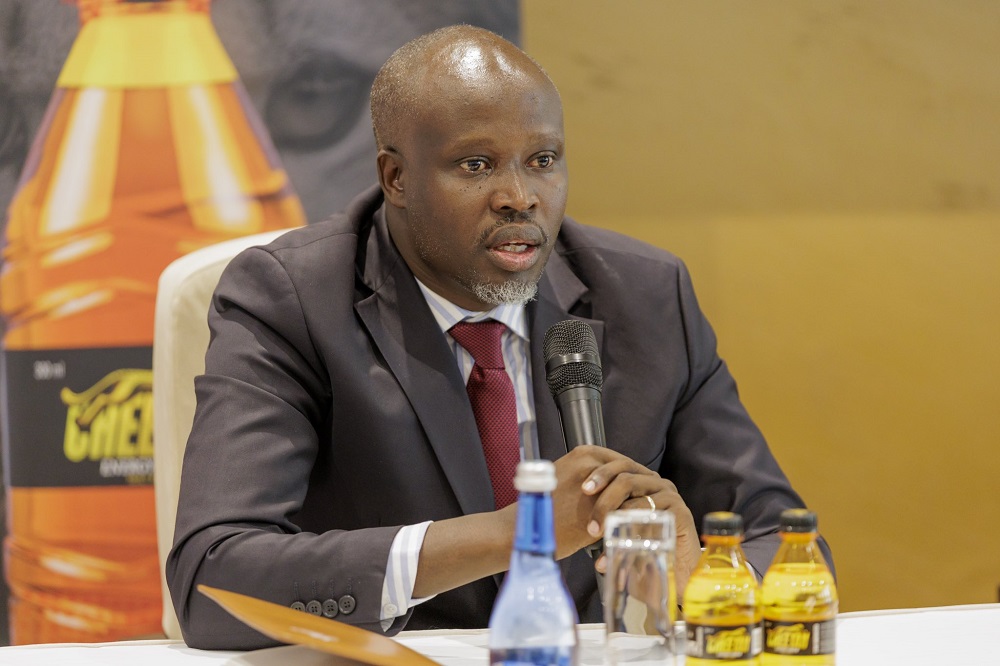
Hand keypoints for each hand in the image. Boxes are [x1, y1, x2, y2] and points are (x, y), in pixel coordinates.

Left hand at [564, 446, 699, 596]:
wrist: (674, 574)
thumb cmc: (641, 551)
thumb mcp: (616, 531)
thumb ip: (601, 520)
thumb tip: (573, 521)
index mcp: (640, 481)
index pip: (617, 466)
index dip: (599, 474)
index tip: (582, 489)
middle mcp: (655, 483)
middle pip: (624, 476)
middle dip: (603, 497)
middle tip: (590, 522)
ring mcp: (669, 496)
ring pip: (637, 496)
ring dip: (613, 513)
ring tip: (599, 534)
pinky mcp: (680, 512)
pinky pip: (652, 512)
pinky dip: (633, 528)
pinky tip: (621, 544)